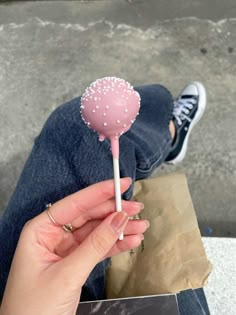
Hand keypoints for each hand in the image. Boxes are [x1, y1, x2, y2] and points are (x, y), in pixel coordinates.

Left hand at [0, 178, 147, 314]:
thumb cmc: (35, 308)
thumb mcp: (67, 273)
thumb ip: (95, 244)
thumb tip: (119, 218)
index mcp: (40, 230)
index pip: (75, 204)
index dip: (99, 192)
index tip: (121, 183)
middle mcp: (53, 235)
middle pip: (88, 216)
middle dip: (113, 212)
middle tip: (137, 208)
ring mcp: (65, 249)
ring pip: (96, 232)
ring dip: (119, 229)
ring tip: (141, 226)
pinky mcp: (75, 263)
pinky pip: (98, 248)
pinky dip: (115, 245)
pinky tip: (130, 241)